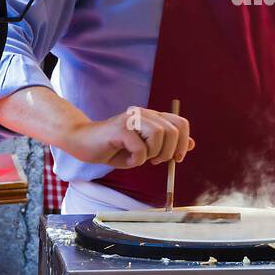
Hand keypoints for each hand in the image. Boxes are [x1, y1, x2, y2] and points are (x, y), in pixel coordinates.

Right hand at [64, 107, 193, 168]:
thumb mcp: (145, 150)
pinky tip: (128, 160)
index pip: (181, 123)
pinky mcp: (120, 128)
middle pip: (173, 131)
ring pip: (159, 136)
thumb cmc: (114, 148)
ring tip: (139, 159)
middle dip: (169, 152)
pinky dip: (137, 160)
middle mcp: (144, 113)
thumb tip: (191, 144)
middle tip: (155, 161)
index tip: (177, 158)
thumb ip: (167, 145)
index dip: (183, 142)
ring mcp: (132, 119)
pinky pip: (140, 148)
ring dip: (152, 155)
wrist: (83, 143)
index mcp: (152, 116)